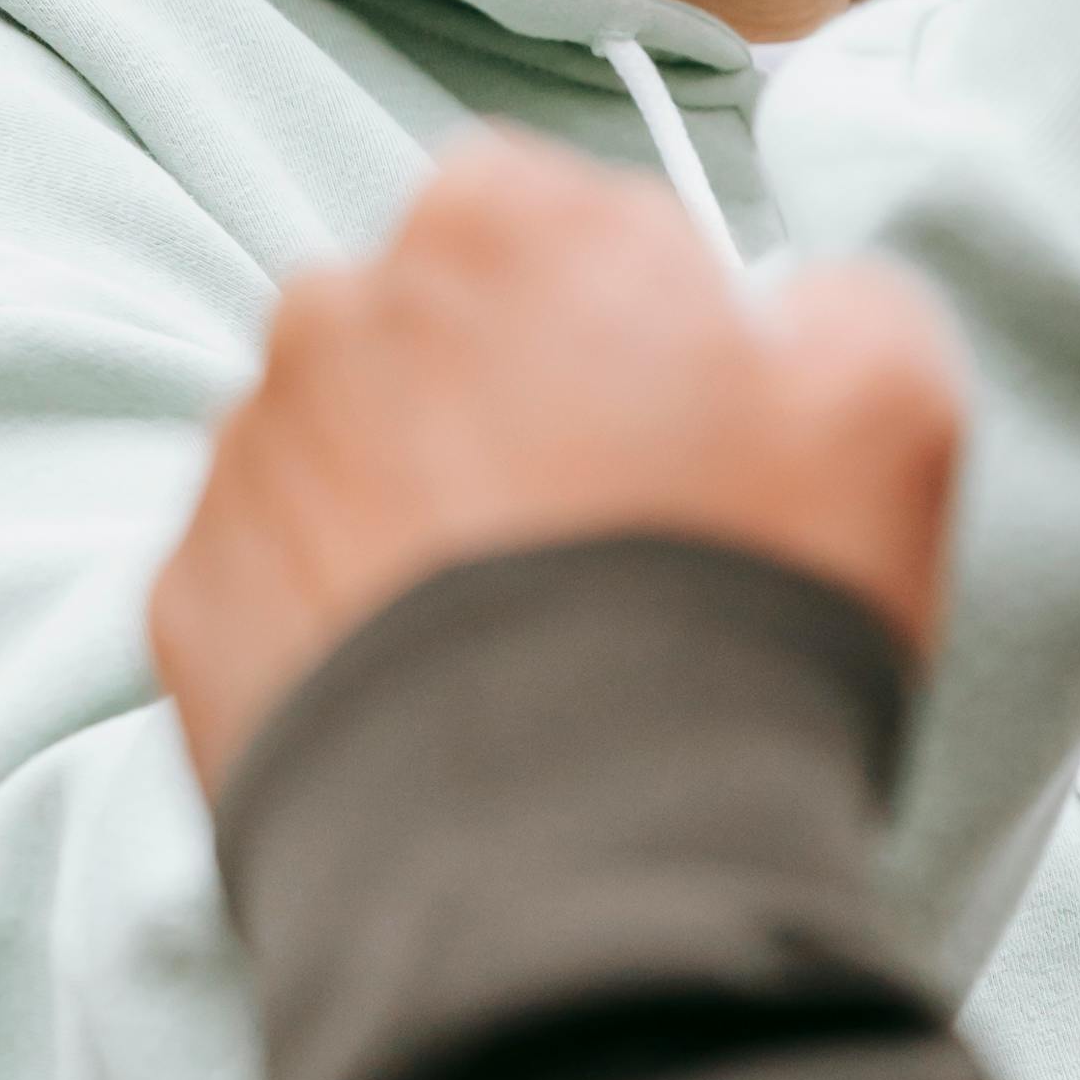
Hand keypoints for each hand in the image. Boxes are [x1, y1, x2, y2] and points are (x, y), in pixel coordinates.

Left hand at [151, 139, 967, 798]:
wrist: (565, 862)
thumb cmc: (731, 611)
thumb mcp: (890, 404)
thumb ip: (840, 302)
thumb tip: (793, 313)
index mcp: (503, 218)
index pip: (567, 220)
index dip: (642, 329)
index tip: (687, 433)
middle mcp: (341, 305)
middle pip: (442, 333)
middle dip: (514, 413)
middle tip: (613, 551)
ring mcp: (248, 456)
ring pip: (349, 455)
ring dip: (422, 519)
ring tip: (523, 649)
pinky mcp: (188, 603)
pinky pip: (279, 586)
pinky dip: (346, 628)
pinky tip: (439, 705)